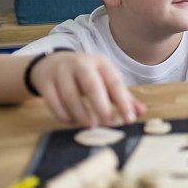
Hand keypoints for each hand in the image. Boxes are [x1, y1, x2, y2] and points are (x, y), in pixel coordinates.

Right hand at [30, 52, 145, 126]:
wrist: (53, 64)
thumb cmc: (87, 75)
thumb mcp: (106, 80)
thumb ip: (123, 96)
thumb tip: (141, 112)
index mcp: (101, 62)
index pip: (115, 82)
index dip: (123, 102)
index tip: (129, 119)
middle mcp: (81, 64)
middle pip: (91, 85)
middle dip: (101, 106)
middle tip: (108, 123)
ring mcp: (61, 72)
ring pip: (69, 95)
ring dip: (80, 113)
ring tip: (89, 125)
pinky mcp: (46, 82)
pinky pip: (52, 101)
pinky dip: (62, 114)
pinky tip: (71, 120)